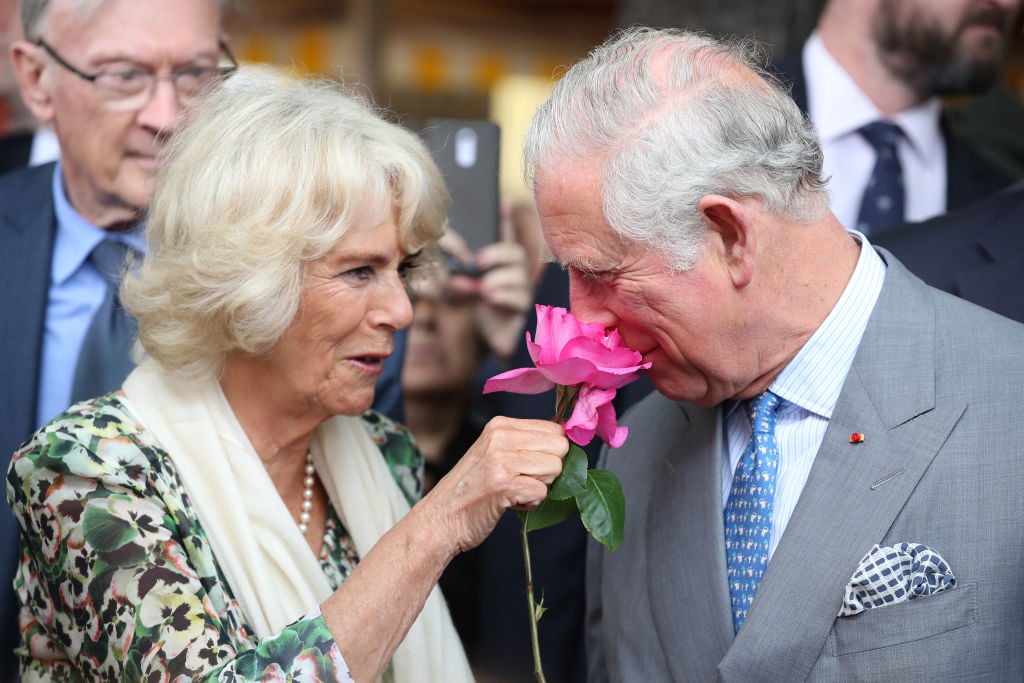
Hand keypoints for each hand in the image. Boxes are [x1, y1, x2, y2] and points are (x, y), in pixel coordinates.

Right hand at [421, 416, 567, 554]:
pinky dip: (530, 503)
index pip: (554, 429)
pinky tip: (509, 503)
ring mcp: (502, 460)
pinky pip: (542, 492)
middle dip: (549, 470)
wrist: (440, 519)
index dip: (552, 452)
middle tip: (522, 481)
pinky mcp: (504, 485)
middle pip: (560, 447)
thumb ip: (525, 444)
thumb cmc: (471, 490)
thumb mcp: (494, 453)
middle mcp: (501, 437)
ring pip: (555, 469)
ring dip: (539, 487)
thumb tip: (567, 443)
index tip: (531, 466)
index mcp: (500, 425)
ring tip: (513, 491)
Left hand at [442, 206, 533, 360]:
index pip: (506, 238)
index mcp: (504, 265)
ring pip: (517, 276)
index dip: (505, 220)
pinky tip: (487, 297)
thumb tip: (446, 261)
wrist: (496, 340)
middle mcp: (518, 274)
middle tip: (476, 261)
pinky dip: (500, 295)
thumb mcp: (469, 289)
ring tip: (480, 288)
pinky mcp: (525, 310)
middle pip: (516, 253)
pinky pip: (518, 297)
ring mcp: (524, 291)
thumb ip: (461, 274)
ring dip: (494, 279)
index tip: (502, 200)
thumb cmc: (484, 312)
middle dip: (496, 254)